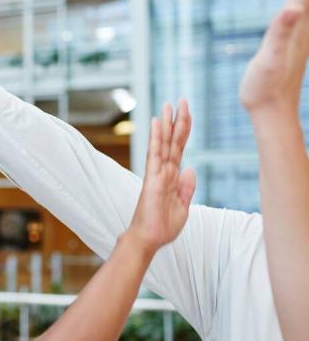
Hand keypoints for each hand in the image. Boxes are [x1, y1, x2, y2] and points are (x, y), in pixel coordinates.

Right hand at [126, 101, 196, 254]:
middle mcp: (164, 171)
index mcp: (172, 177)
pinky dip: (156, 138)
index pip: (179, 149)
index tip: (187, 113)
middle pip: (172, 142)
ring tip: (168, 104)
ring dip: (166, 124)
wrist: (149, 240)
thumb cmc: (162, 226)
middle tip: (181, 100)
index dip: (184, 131)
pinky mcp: (152, 179)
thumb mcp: (183, 207)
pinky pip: (155, 155)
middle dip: (177, 121)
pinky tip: (157, 123)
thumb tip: (190, 169)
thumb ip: (187, 187)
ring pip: (163, 144)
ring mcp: (157, 174)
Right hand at [240, 0, 308, 116]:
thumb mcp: (270, 58)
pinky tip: (298, 8)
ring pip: (307, 8)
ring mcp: (298, 40)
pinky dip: (301, 5)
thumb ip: (281, 32)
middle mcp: (302, 32)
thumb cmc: (267, 87)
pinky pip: (300, 19)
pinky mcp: (291, 48)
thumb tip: (294, 8)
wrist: (273, 113)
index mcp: (296, 29)